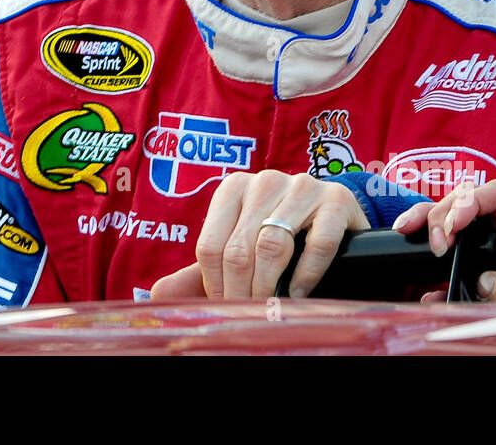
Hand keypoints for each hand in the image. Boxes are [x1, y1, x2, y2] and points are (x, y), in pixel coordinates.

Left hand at [150, 170, 369, 300]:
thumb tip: (158, 294)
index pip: (210, 246)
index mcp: (233, 188)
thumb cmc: (282, 233)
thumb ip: (204, 269)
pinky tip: (300, 291)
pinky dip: (306, 276)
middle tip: (250, 314)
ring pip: (273, 246)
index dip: (216, 286)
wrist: (338, 215)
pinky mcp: (338, 200)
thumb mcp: (242, 244)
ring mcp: (303, 186)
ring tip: (273, 307)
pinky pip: (316, 244)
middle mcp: (265, 180)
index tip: (228, 306)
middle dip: (242, 292)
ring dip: (270, 287)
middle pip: (239, 250)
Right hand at [393, 179, 495, 302]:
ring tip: (409, 235)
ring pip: (460, 227)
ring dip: (433, 227)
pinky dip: (441, 273)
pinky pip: (463, 264)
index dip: (470, 201)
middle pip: (470, 202)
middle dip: (442, 212)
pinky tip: (428, 288)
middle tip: (433, 243)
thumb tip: (483, 284)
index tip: (452, 226)